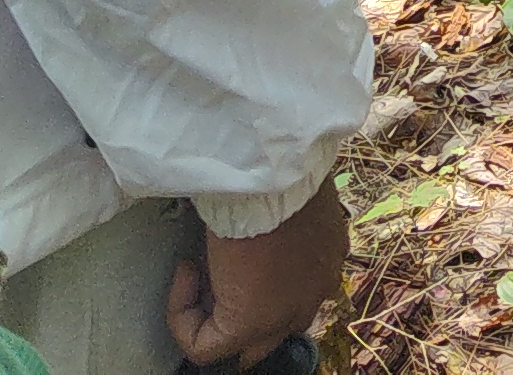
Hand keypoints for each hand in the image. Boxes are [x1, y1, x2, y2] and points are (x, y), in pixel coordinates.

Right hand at [168, 176, 349, 365]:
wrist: (272, 169)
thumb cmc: (279, 166)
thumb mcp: (291, 190)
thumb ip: (284, 214)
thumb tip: (256, 206)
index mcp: (327, 259)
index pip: (299, 291)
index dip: (261, 276)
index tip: (239, 238)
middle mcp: (315, 293)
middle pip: (278, 328)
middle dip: (246, 309)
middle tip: (217, 272)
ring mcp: (285, 313)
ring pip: (247, 345)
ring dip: (217, 319)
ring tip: (198, 274)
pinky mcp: (250, 323)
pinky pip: (206, 346)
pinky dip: (184, 319)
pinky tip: (185, 272)